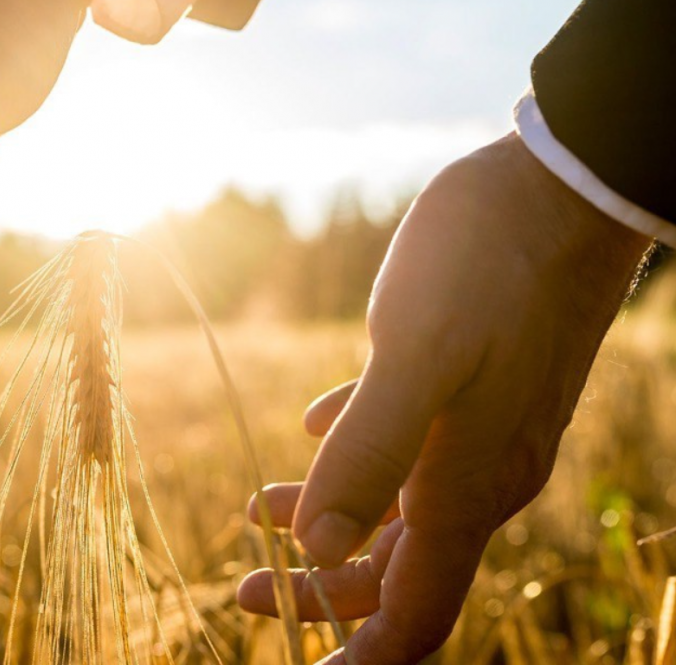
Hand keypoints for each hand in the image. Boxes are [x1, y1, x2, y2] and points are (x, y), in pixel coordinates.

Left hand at [237, 134, 650, 662]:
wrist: (561, 188)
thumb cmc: (488, 264)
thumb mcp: (417, 357)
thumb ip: (367, 454)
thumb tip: (318, 549)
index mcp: (465, 486)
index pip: (414, 612)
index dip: (357, 653)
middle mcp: (479, 473)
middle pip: (396, 569)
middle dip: (320, 589)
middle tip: (244, 587)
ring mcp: (480, 429)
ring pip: (396, 506)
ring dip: (327, 519)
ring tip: (257, 513)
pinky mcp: (472, 384)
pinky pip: (405, 444)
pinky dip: (353, 453)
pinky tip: (313, 428)